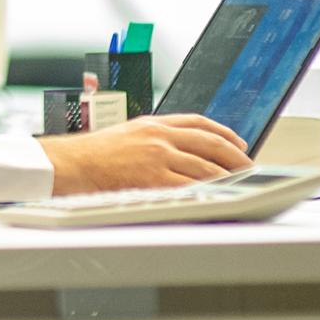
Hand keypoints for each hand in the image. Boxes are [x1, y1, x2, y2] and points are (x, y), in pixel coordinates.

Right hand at [38, 115, 250, 194]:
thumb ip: (150, 140)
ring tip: (240, 185)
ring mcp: (158, 156)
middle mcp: (159, 136)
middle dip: (235, 155)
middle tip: (249, 166)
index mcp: (153, 123)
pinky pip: (191, 186)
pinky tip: (219, 197)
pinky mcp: (154, 178)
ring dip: (228, 177)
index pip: (198, 122)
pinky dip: (209, 191)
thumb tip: (174, 154)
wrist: (70, 164)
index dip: (224, 132)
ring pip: (206, 166)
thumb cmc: (91, 156)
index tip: (237, 141)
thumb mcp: (125, 136)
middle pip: (210, 142)